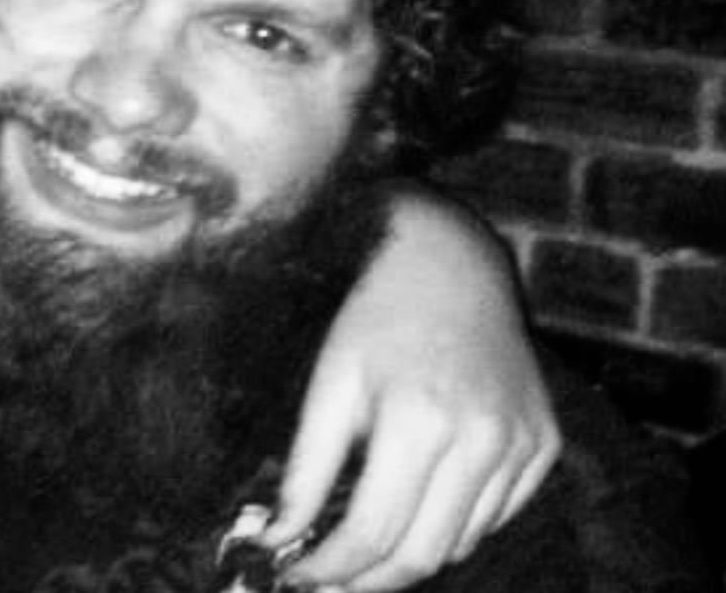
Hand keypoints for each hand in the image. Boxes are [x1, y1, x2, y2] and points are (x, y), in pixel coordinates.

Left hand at [260, 186, 559, 590]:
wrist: (453, 262)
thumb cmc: (380, 314)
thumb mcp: (332, 379)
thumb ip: (308, 466)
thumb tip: (279, 537)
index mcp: (420, 419)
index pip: (374, 532)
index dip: (330, 567)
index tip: (296, 576)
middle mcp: (482, 438)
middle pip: (422, 555)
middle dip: (368, 579)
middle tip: (329, 576)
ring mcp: (521, 443)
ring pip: (460, 543)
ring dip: (410, 553)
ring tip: (369, 538)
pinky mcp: (543, 442)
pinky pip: (496, 515)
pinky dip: (454, 523)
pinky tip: (422, 497)